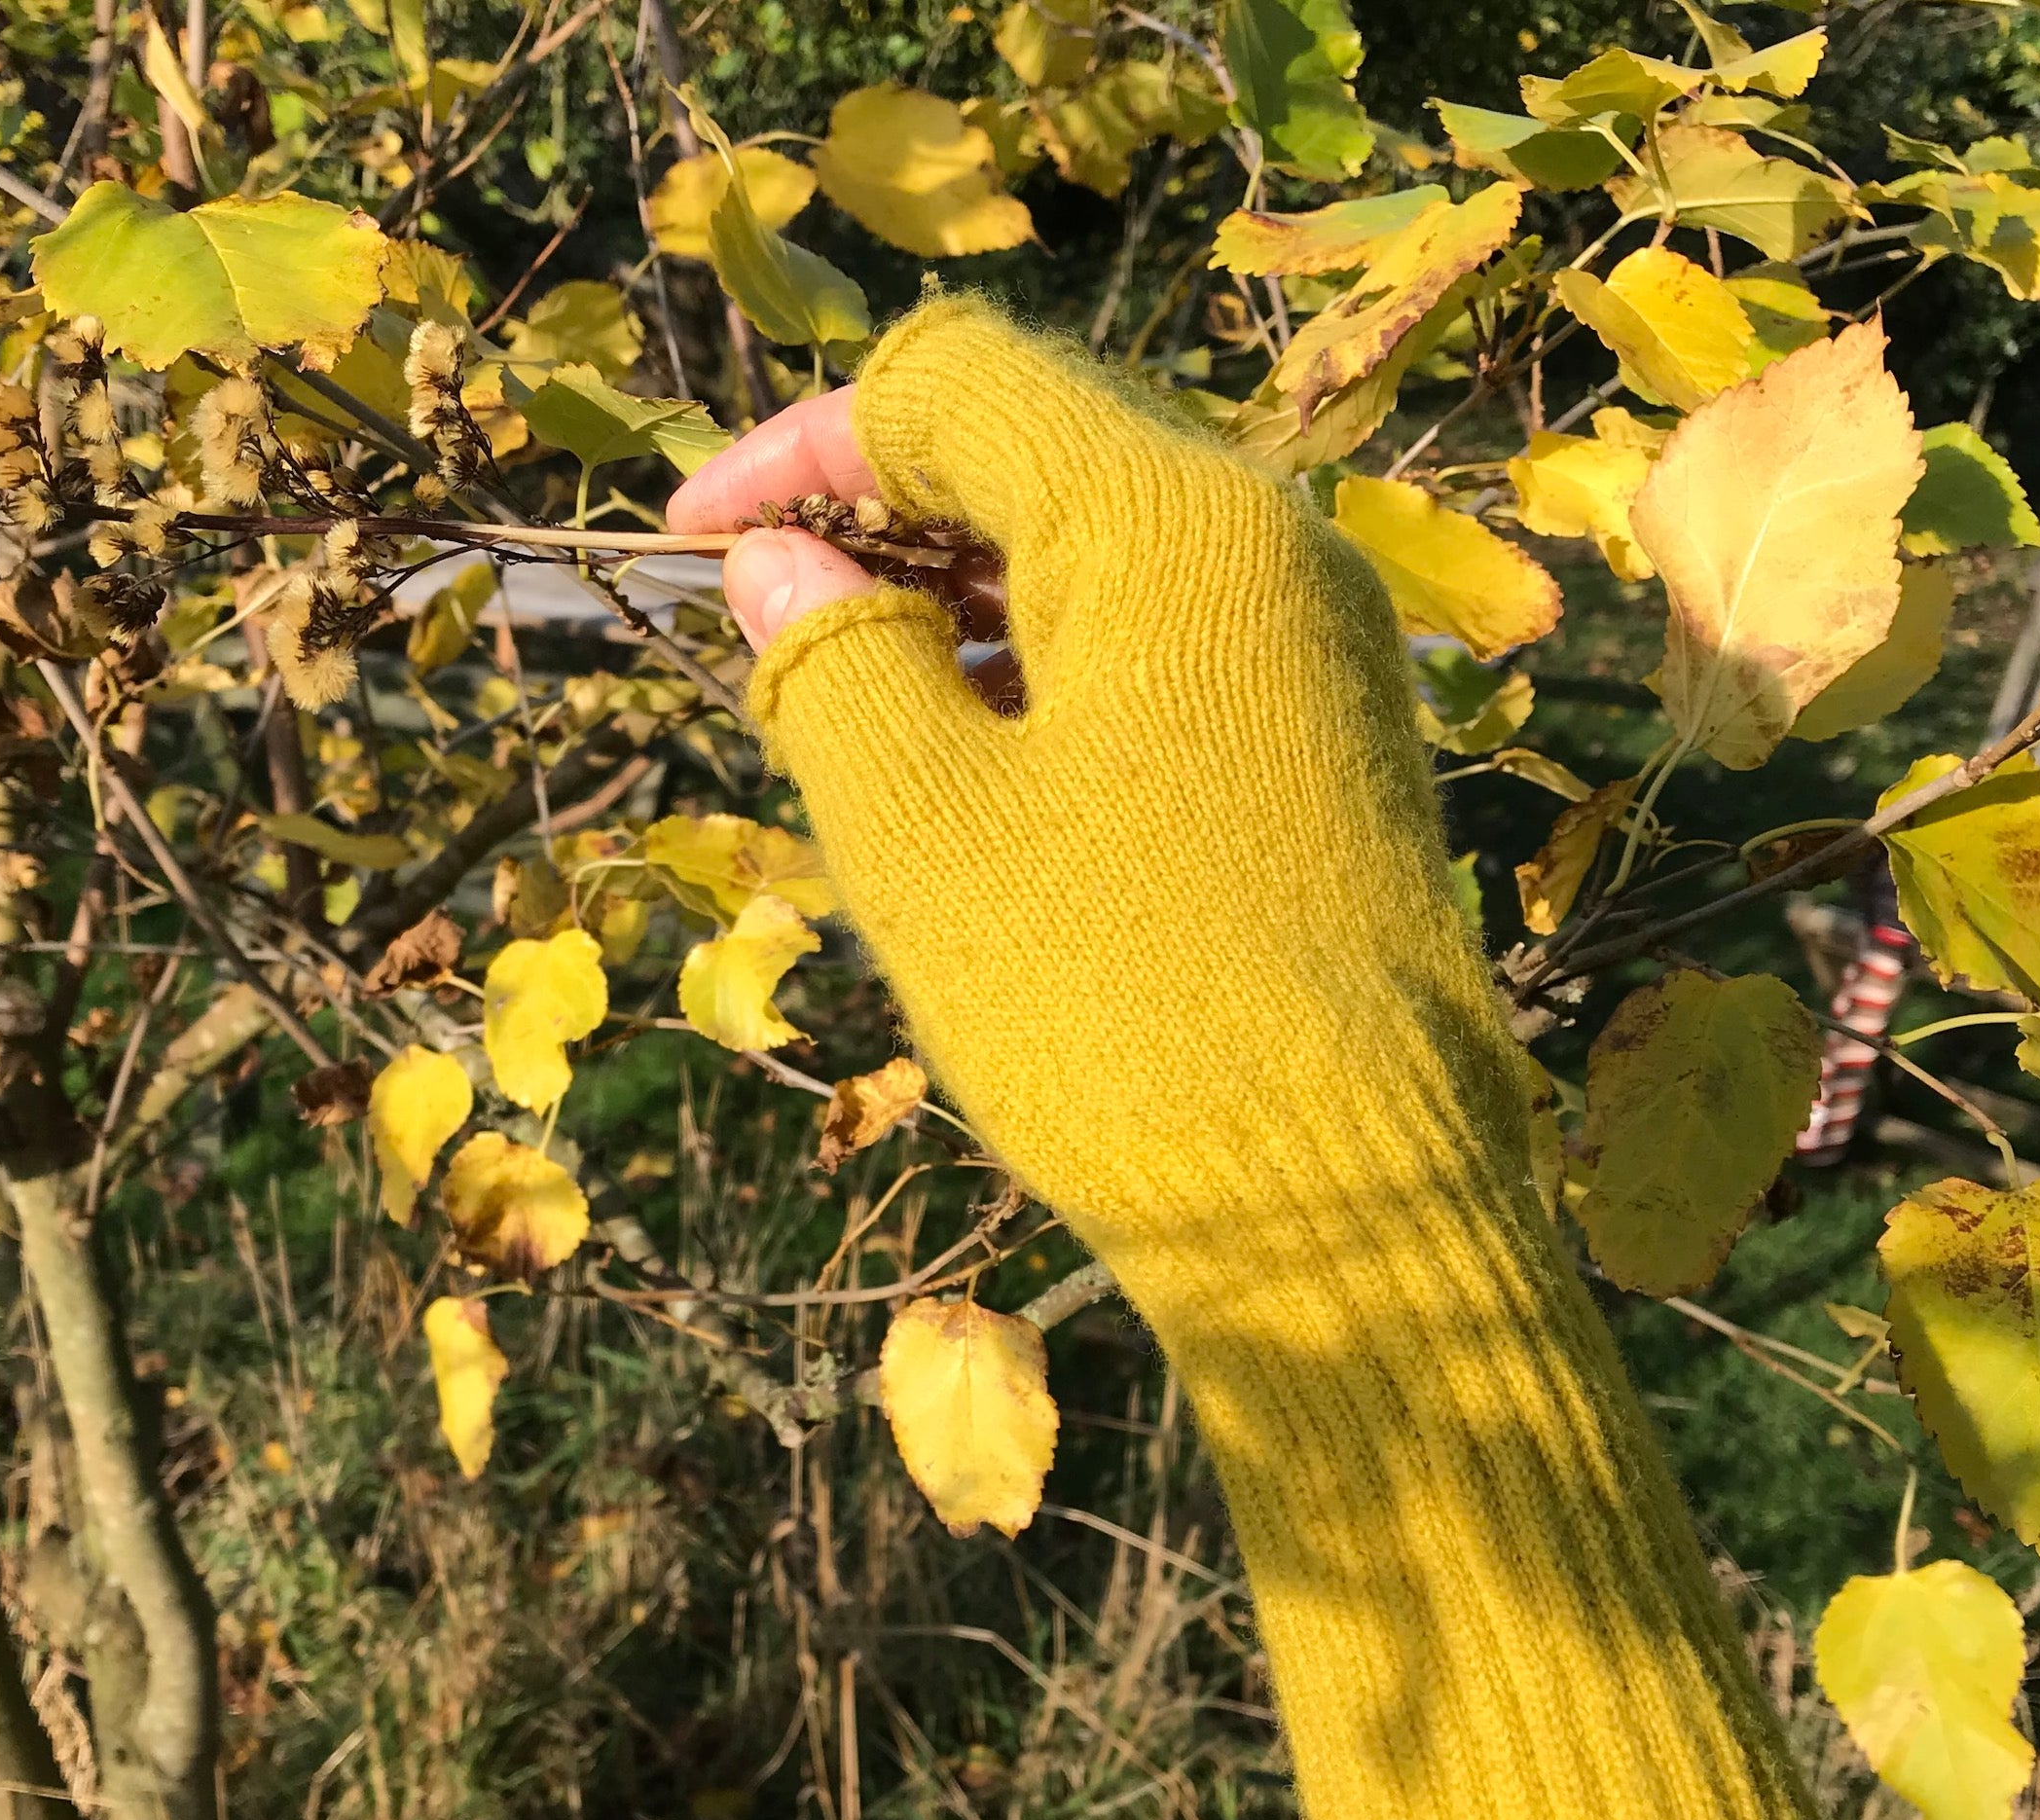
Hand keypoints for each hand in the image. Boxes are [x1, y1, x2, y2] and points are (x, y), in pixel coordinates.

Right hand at [666, 296, 1525, 1256]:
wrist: (1351, 1211)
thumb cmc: (1118, 1016)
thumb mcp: (924, 834)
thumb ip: (834, 663)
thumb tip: (780, 567)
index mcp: (1173, 525)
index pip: (954, 388)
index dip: (798, 444)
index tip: (689, 537)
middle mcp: (1272, 546)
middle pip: (1039, 452)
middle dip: (879, 517)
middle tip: (765, 630)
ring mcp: (1318, 645)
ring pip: (1101, 555)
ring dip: (956, 600)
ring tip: (847, 709)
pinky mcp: (1330, 742)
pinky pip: (1163, 648)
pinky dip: (1044, 670)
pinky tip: (970, 764)